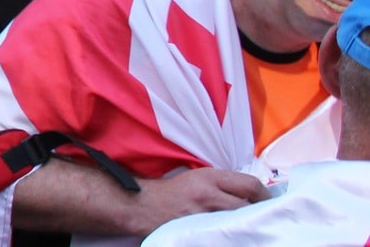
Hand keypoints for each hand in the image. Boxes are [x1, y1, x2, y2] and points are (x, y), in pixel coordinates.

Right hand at [131, 168, 268, 233]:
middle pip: (249, 205)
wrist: (143, 206)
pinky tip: (232, 235)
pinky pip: (226, 234)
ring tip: (248, 227)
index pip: (251, 185)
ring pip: (240, 221)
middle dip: (259, 212)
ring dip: (247, 224)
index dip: (266, 196)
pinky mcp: (199, 231)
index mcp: (209, 177)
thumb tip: (253, 195)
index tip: (269, 202)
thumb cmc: (172, 192)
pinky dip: (232, 234)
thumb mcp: (197, 178)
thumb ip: (224, 184)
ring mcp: (204, 215)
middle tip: (263, 218)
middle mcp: (209, 195)